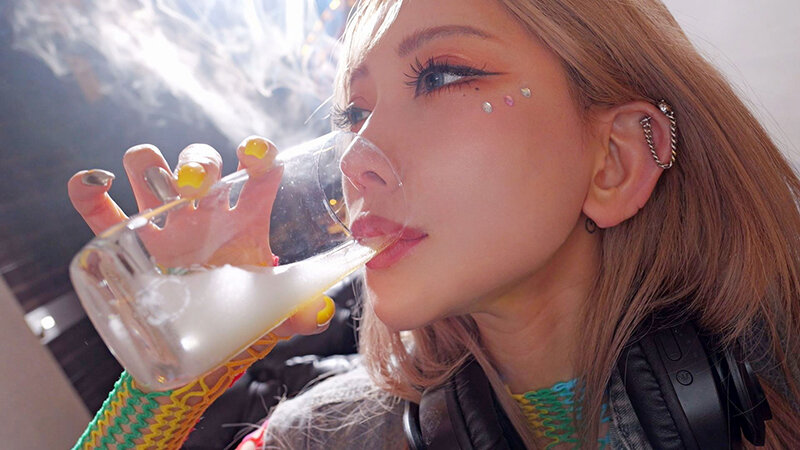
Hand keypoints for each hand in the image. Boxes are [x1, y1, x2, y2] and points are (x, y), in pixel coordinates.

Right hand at [68, 136, 334, 343]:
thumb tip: (321, 313)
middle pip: (200, 161)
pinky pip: (102, 212)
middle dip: (197, 162)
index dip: (259, 155)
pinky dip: (90, 193)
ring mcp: (166, 222)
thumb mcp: (275, 315)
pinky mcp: (130, 244)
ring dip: (152, 165)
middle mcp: (206, 211)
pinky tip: (93, 184)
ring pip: (151, 170)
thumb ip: (299, 313)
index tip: (256, 155)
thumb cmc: (245, 313)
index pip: (258, 173)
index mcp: (246, 218)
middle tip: (196, 188)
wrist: (203, 339)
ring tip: (162, 190)